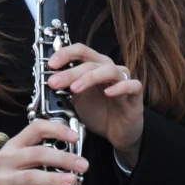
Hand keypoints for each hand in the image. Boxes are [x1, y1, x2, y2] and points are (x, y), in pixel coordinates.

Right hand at [0, 119, 88, 184]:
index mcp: (13, 146)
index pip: (35, 129)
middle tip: (82, 164)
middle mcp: (7, 160)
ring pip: (31, 177)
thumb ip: (42, 163)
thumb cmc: (4, 177)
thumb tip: (74, 171)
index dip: (57, 130)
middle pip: (37, 154)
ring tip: (72, 182)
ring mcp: (2, 181)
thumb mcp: (18, 162)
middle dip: (63, 158)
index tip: (75, 137)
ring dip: (53, 179)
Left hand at [46, 44, 144, 166]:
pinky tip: (109, 93)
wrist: (117, 133)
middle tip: (54, 82)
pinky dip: (120, 87)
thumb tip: (49, 80)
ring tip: (75, 89)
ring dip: (90, 78)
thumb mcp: (77, 99)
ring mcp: (123, 80)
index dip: (65, 54)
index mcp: (94, 66)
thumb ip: (67, 87)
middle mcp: (109, 69)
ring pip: (109, 70)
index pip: (80, 51)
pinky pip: (132, 85)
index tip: (50, 65)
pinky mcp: (136, 94)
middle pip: (90, 62)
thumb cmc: (99, 112)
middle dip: (70, 72)